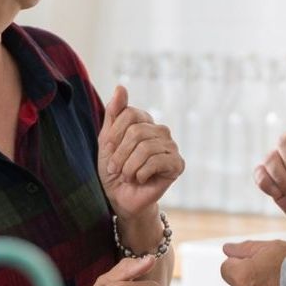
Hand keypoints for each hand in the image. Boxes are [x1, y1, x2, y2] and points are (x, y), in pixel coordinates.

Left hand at [99, 85, 184, 220]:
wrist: (122, 198)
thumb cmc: (114, 170)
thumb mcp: (107, 140)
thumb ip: (113, 113)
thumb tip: (121, 86)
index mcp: (144, 121)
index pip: (128, 114)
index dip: (114, 135)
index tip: (107, 151)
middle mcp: (160, 130)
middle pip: (137, 132)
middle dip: (120, 154)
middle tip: (116, 169)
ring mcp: (171, 146)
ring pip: (146, 148)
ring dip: (129, 167)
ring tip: (128, 176)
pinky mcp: (177, 164)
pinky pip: (157, 161)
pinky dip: (141, 173)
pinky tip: (140, 179)